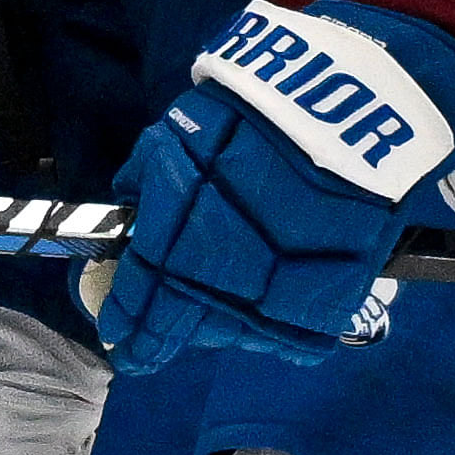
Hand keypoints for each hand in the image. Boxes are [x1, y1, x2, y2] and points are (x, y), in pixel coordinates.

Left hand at [91, 0, 454, 372]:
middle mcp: (220, 283)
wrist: (335, 114)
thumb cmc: (243, 118)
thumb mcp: (172, 138)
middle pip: (187, 327)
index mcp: (175, 245)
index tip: (119, 340)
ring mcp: (276, 301)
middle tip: (158, 329)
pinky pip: (289, 334)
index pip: (142, 301)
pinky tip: (268, 300)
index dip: (126, 326)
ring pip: (236, 334)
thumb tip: (133, 213)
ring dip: (219, 325)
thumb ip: (145, 182)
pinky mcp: (325, 306)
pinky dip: (274, 324)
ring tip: (219, 302)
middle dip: (165, 332)